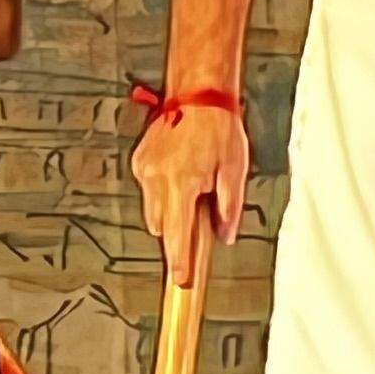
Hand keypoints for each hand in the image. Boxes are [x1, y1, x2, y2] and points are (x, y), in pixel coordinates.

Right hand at [131, 101, 247, 287]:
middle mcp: (157, 179)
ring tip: (193, 186)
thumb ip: (229, 209)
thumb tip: (224, 236)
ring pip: (153, 209)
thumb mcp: (234, 170)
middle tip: (200, 215)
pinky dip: (163, 190)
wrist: (197, 93)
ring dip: (171, 209)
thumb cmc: (217, 127)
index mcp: (181, 184)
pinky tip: (181, 172)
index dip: (179, 262)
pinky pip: (149, 189)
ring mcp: (145, 169)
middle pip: (162, 227)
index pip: (177, 236)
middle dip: (179, 229)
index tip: (181, 280)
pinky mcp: (140, 161)